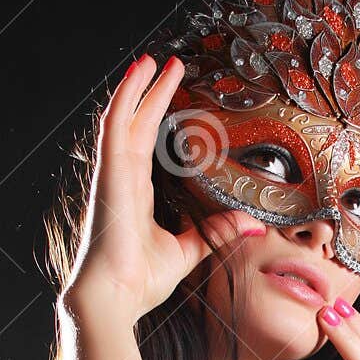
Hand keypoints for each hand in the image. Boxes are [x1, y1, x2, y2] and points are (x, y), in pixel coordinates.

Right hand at [62, 53, 264, 321]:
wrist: (113, 299)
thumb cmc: (140, 282)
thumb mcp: (187, 251)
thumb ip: (214, 232)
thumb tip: (250, 224)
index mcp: (134, 194)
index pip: (145, 143)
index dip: (156, 115)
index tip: (172, 91)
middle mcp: (120, 178)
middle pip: (136, 124)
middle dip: (153, 93)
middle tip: (171, 64)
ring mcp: (112, 174)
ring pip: (123, 117)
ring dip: (138, 86)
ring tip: (152, 60)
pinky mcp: (109, 174)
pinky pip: (115, 125)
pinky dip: (126, 96)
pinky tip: (138, 73)